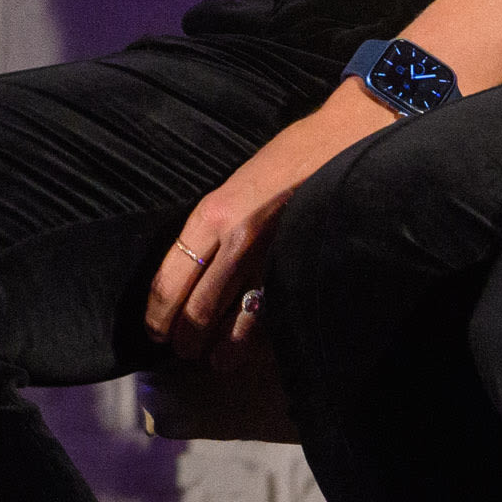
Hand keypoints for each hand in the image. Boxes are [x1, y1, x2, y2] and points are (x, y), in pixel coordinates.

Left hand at [143, 88, 389, 344]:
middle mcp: (235, 239)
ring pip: (233, 318)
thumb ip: (214, 225)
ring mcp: (270, 257)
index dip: (158, 311)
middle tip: (181, 350)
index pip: (170, 277)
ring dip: (218, 347)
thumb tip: (193, 266)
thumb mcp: (237, 185)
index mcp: (212, 214)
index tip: (155, 328)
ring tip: (213, 361)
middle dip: (184, 337)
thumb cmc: (290, 157)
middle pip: (196, 307)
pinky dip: (255, 336)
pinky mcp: (299, 265)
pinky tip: (249, 350)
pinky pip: (271, 312)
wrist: (346, 140)